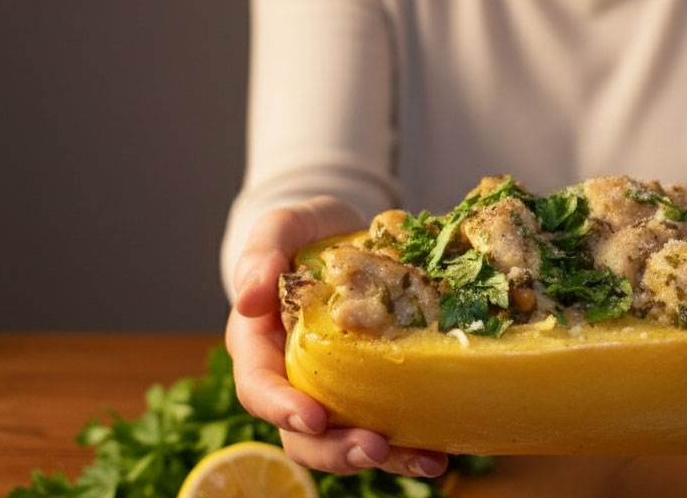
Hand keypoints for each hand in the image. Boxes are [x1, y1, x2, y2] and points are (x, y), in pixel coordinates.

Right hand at [225, 197, 448, 478]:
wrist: (347, 230)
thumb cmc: (306, 230)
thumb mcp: (282, 225)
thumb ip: (260, 253)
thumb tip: (248, 298)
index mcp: (259, 344)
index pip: (258, 388)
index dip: (281, 408)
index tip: (313, 417)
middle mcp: (292, 376)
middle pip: (301, 432)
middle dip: (335, 449)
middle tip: (374, 448)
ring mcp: (332, 387)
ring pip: (344, 439)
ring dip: (382, 458)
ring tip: (425, 461)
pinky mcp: (370, 386)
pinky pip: (384, 423)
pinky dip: (409, 444)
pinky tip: (439, 451)